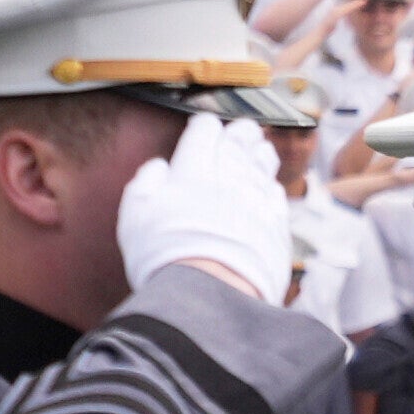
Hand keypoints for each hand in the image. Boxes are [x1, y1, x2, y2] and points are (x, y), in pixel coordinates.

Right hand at [116, 112, 290, 298]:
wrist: (212, 289)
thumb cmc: (165, 252)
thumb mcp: (136, 212)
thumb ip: (146, 183)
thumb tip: (159, 167)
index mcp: (193, 169)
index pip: (204, 134)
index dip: (204, 126)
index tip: (205, 124)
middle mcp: (229, 179)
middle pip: (238, 145)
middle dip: (240, 133)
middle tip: (244, 128)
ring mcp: (257, 201)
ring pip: (262, 167)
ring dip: (260, 154)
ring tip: (261, 146)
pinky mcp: (277, 226)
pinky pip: (277, 197)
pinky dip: (273, 186)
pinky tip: (271, 185)